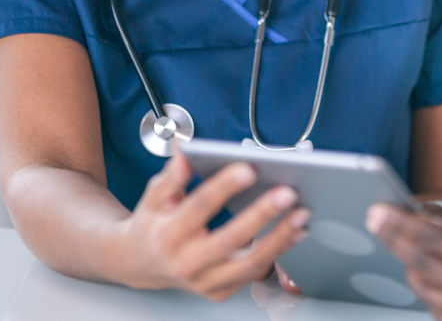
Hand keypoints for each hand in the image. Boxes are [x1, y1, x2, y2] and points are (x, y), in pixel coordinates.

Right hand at [112, 153, 309, 300]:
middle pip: (230, 240)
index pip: (199, 208)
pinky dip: (278, 253)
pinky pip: (254, 273)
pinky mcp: (220, 291)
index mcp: (168, 234)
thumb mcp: (154, 196)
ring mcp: (205, 281)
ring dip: (279, 239)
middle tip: (287, 193)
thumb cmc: (153, 226)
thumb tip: (186, 150)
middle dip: (261, 215)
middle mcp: (186, 263)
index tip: (248, 169)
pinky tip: (295, 233)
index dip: (223, 187)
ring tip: (301, 215)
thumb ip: (173, 175)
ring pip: (248, 264)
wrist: (140, 265)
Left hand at [367, 203, 441, 320]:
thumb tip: (434, 225)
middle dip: (394, 240)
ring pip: (422, 289)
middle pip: (418, 264)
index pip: (430, 239)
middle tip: (376, 221)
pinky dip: (429, 289)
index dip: (399, 224)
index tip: (377, 211)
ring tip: (400, 242)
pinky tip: (426, 272)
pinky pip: (437, 309)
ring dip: (410, 264)